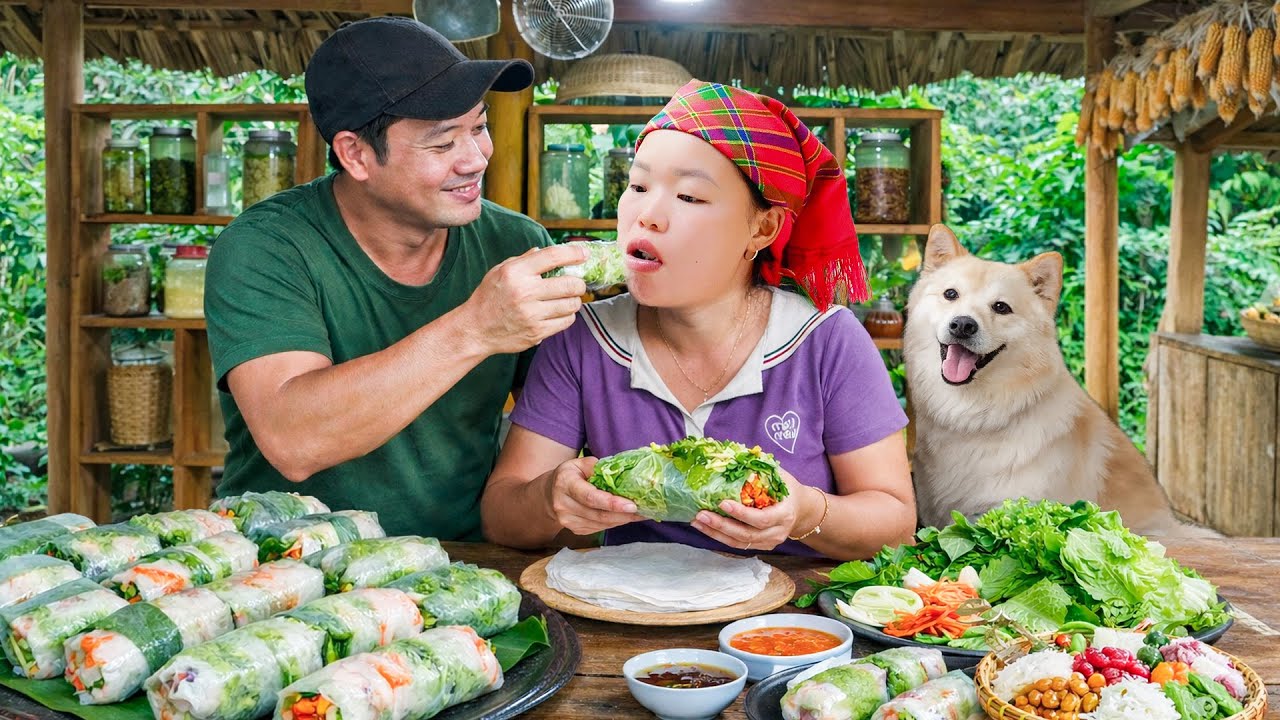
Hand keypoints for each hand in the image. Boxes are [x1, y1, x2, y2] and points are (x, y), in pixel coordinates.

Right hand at [461, 244, 587, 355]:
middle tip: (577, 284)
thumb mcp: (500, 271)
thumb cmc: (489, 297)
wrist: (476, 329)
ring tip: (568, 299)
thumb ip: (524, 260)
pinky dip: (567, 316)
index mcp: (516, 272)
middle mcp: (525, 292)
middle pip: (569, 284)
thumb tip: (544, 250)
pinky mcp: (537, 332)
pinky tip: (560, 312)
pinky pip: (566, 322)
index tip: (583, 254)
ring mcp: (532, 314)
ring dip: (575, 300)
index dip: (573, 253)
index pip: (552, 257)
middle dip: (579, 283)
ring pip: (571, 305)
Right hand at [542, 457, 645, 535]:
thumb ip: (598, 467)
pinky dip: (615, 523)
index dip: (612, 503)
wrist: (549, 495)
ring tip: (641, 514)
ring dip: (623, 520)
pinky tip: (626, 517)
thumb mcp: (579, 463)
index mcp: (565, 484)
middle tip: (644, 510)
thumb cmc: (570, 475)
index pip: (590, 497)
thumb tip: (622, 472)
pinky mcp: (575, 530)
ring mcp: (568, 521)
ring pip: (601, 524)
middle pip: (598, 514)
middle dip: (624, 514)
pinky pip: (599, 528)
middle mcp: (564, 505)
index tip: (632, 505)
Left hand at [691, 469, 803, 551]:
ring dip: (715, 533)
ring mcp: (769, 542)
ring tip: (697, 522)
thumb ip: (761, 469)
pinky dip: (720, 537)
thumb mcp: (781, 477)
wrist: (801, 510)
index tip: (722, 503)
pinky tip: (705, 527)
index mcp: (784, 514)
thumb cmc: (788, 490)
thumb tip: (735, 455)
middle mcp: (777, 532)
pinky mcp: (760, 546)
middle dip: (721, 525)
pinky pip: (738, 544)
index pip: (761, 519)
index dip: (741, 513)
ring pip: (739, 542)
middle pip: (746, 534)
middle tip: (701, 515)